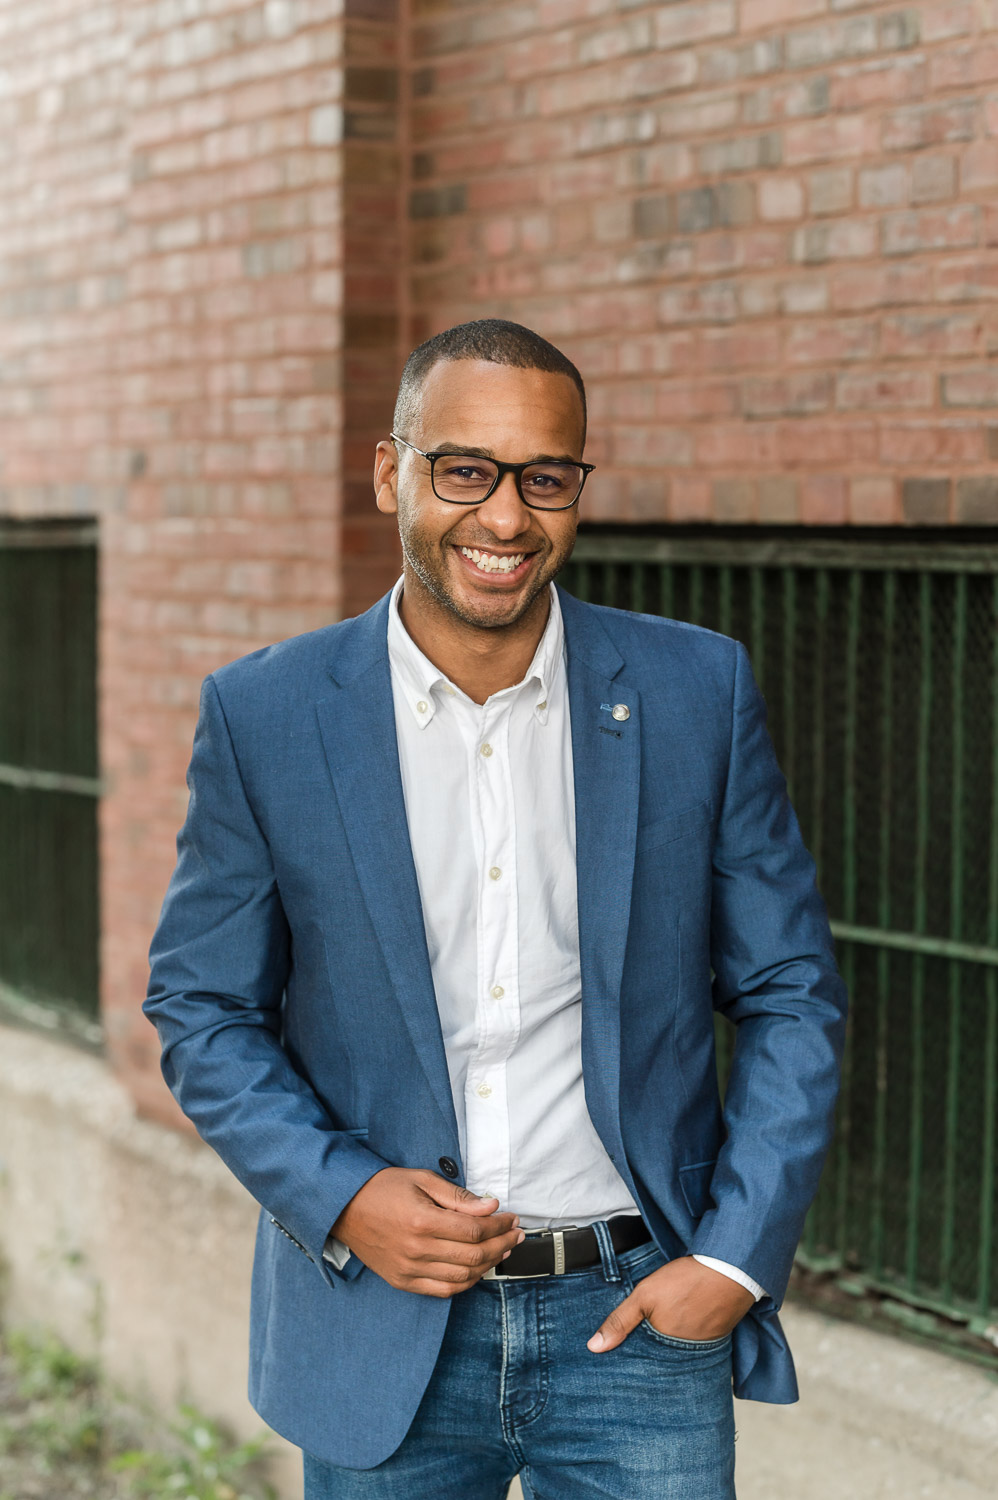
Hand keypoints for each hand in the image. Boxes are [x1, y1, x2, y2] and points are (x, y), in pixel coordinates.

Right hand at [331, 1167, 524, 1296]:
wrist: (344, 1208)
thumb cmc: (383, 1188)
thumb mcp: (421, 1180)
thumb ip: (457, 1196)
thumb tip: (491, 1206)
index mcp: (422, 1221)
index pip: (475, 1230)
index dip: (500, 1226)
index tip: (512, 1218)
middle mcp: (417, 1250)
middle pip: (474, 1255)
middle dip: (502, 1244)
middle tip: (516, 1234)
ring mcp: (409, 1270)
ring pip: (462, 1277)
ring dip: (488, 1265)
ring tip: (502, 1250)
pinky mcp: (403, 1281)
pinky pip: (442, 1290)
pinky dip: (465, 1283)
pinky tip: (477, 1270)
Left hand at [587, 1256, 753, 1350]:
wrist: (730, 1270)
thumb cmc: (687, 1281)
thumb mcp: (645, 1296)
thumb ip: (620, 1321)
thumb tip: (594, 1347)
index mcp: (664, 1349)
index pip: (642, 1364)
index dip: (631, 1359)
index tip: (617, 1361)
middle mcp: (684, 1356)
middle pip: (660, 1360)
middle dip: (649, 1357)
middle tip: (638, 1348)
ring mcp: (702, 1349)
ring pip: (678, 1353)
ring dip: (669, 1348)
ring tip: (660, 1337)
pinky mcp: (715, 1339)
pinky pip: (696, 1346)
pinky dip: (687, 1338)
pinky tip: (683, 1325)